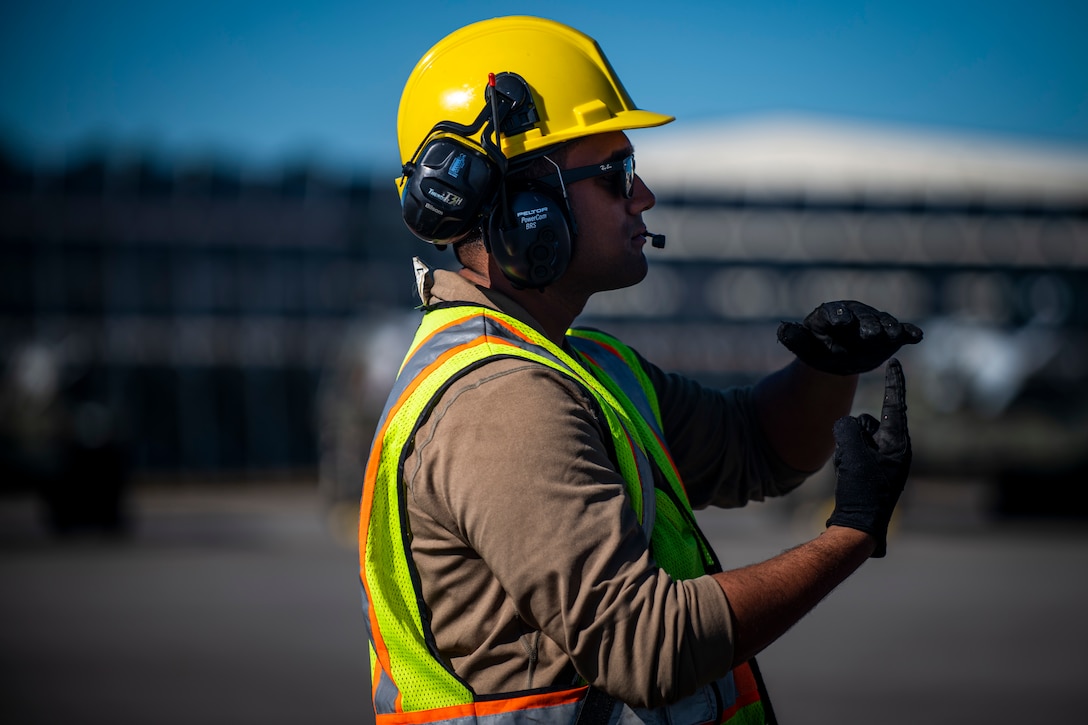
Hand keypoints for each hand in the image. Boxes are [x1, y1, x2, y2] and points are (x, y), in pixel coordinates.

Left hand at [777, 300, 922, 374]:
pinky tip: (916, 336)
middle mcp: (856, 315)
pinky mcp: (890, 335)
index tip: (840, 322)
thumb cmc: (818, 350)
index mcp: (832, 314)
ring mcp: (875, 323)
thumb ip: (794, 338)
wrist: (838, 358)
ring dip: (890, 328)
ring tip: (894, 336)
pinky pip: (901, 332)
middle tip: (870, 335)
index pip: (834, 313)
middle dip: (867, 325)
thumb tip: (782, 329)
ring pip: (883, 323)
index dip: (837, 316)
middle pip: (863, 318)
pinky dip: (909, 333)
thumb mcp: (804, 346)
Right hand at [826, 359, 911, 557]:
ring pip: (857, 437)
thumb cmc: (861, 489)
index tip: (895, 360)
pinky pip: (854, 452)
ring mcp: (884, 461)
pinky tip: (847, 478)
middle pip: (867, 423)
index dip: (893, 381)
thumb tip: (846, 426)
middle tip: (851, 458)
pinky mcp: (872, 471)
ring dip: (848, 449)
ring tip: (849, 471)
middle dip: (853, 435)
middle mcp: (895, 449)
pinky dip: (847, 459)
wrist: (859, 526)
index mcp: (899, 443)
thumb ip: (848, 428)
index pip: (894, 404)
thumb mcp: (853, 453)